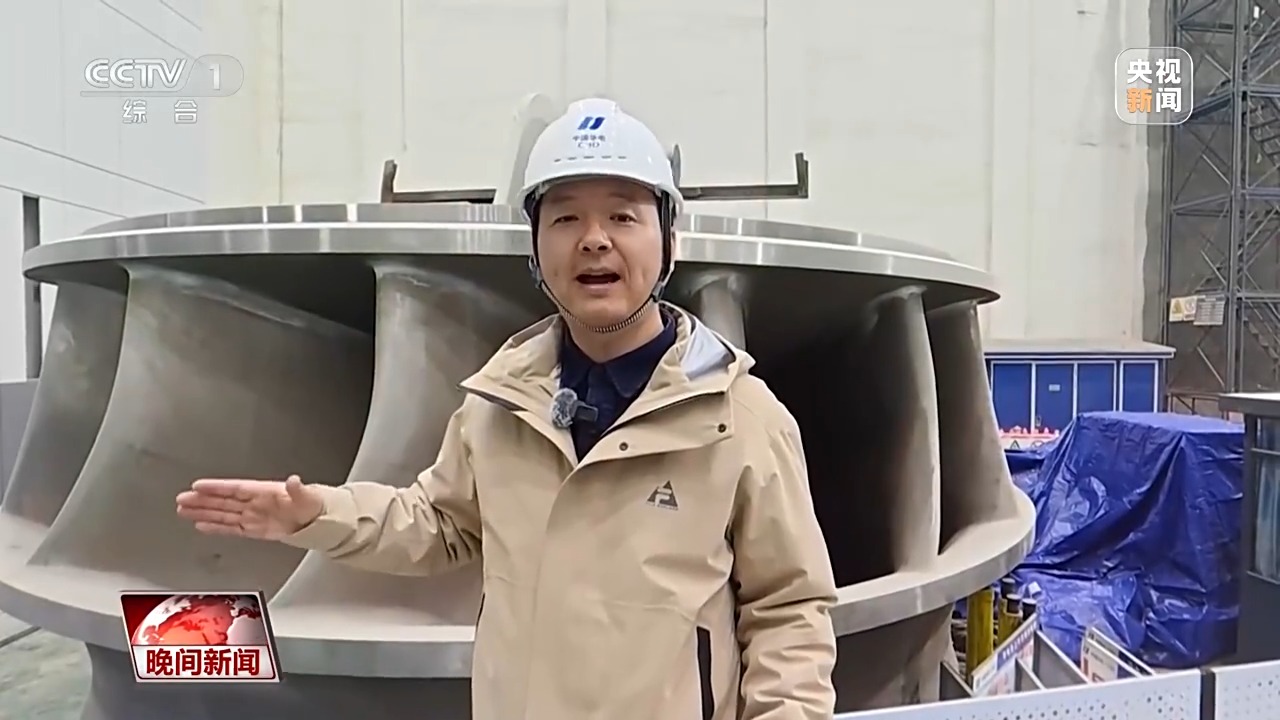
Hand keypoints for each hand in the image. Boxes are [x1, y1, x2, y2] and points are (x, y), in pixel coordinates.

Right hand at [176, 475, 323, 539]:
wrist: (317, 521)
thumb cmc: (313, 505)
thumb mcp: (307, 496)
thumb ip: (298, 490)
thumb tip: (294, 480)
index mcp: (264, 492)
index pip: (235, 488)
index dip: (216, 487)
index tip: (198, 486)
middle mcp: (255, 503)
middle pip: (223, 501)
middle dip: (202, 500)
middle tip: (181, 499)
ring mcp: (253, 516)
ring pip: (223, 513)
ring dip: (203, 512)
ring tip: (183, 510)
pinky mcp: (254, 529)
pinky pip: (231, 527)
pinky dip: (216, 527)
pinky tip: (201, 525)